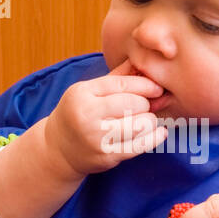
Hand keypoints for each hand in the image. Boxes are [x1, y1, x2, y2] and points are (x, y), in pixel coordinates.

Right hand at [44, 56, 167, 175]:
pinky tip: (160, 132)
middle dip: (145, 104)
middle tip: (145, 107)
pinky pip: (139, 146)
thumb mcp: (88, 91)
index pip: (122, 84)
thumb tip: (143, 61)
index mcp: (82, 93)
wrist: (58, 150)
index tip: (157, 88)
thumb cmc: (78, 114)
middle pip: (133, 104)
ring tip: (147, 120)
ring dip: (150, 121)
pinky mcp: (106, 156)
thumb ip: (116, 77)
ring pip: (139, 125)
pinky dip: (155, 138)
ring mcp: (96, 138)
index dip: (145, 85)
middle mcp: (87, 115)